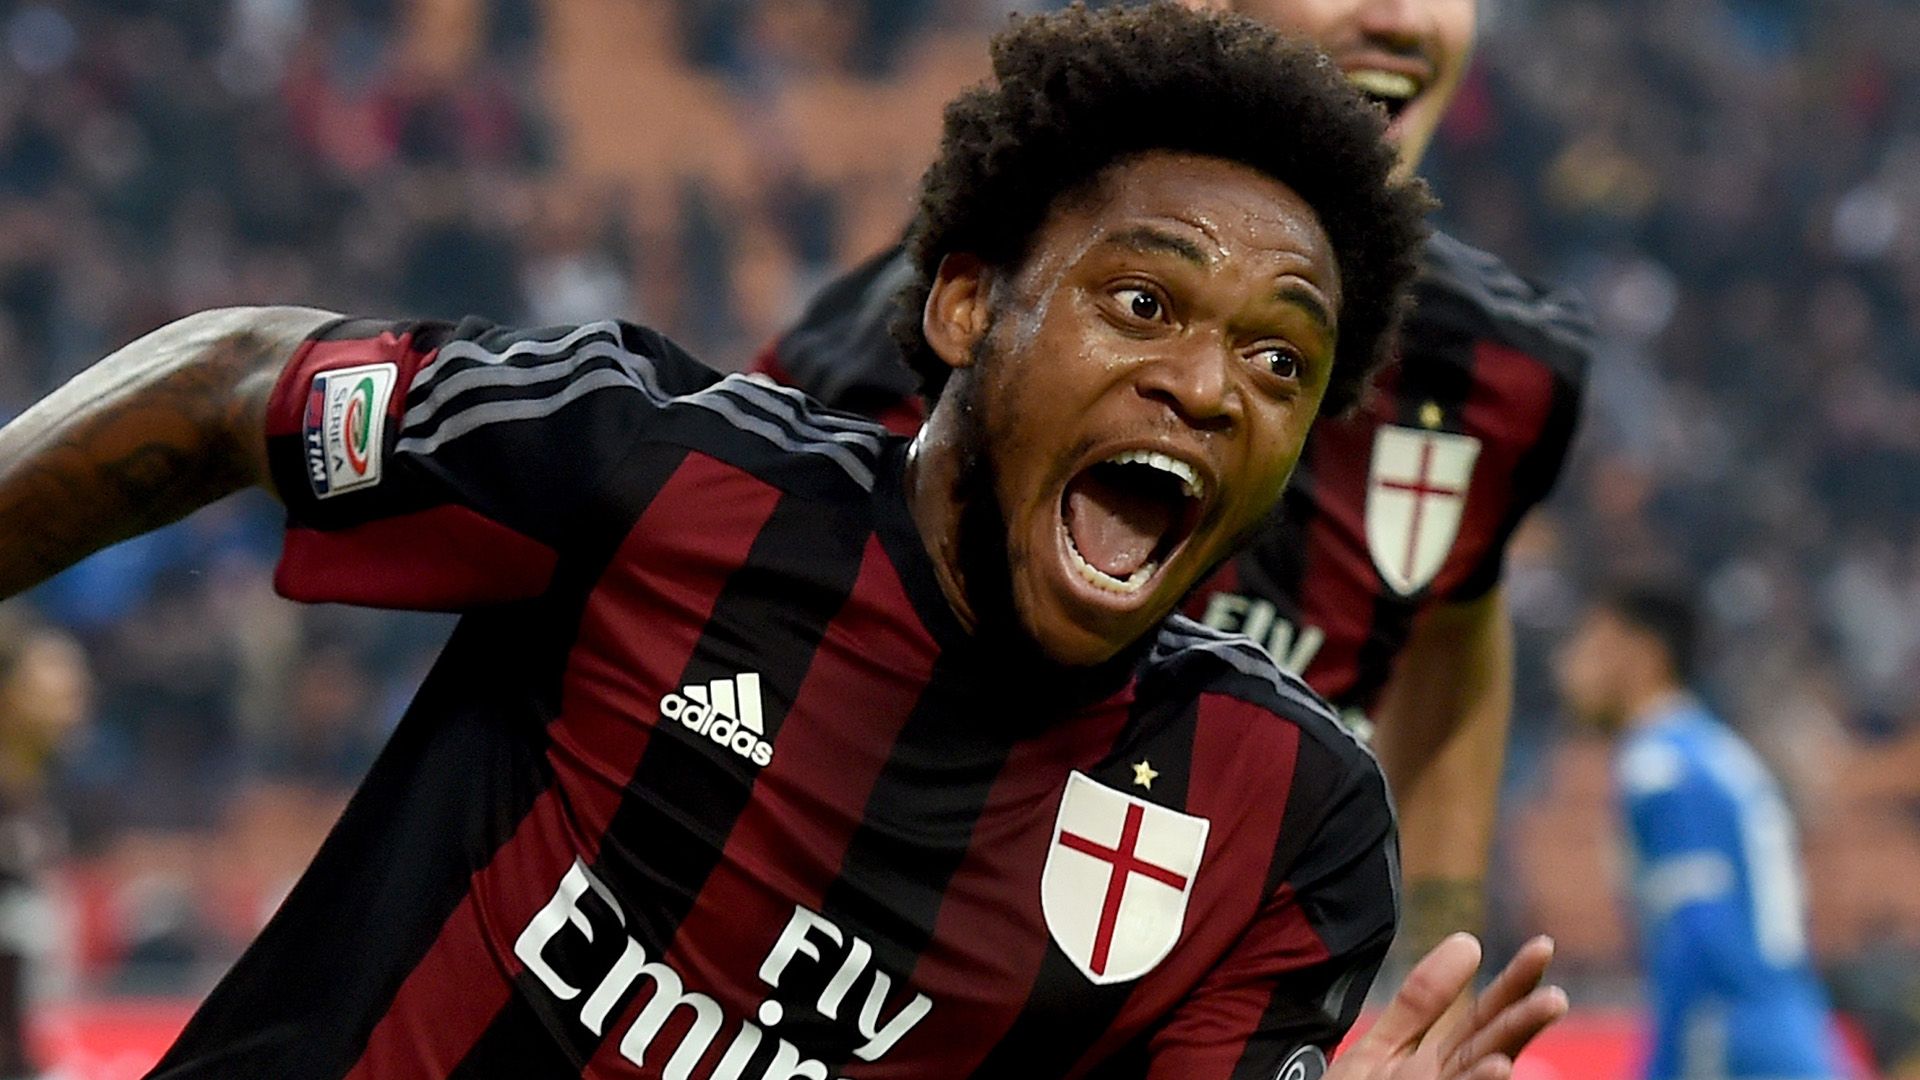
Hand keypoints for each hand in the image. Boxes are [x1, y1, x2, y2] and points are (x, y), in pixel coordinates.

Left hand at [1327, 934, 1567, 1079]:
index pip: (1486, 1018)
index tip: (1543, 946)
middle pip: (1494, 1046)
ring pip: (1478, 1074)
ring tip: (1538, 1024)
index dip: (1514, 983)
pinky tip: (1497, 1067)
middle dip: (1525, 1020)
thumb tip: (1469, 942)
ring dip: (1507, 1052)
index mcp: (1443, 1063)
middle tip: (1556, 994)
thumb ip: (1420, 1002)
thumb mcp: (1382, 1048)